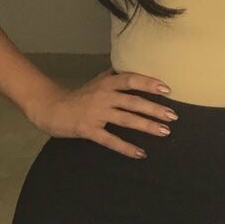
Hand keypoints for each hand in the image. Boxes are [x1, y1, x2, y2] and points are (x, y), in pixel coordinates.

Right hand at [27, 69, 177, 159]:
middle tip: (173, 115)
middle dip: (154, 109)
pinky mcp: (88, 130)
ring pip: (125, 120)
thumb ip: (116, 77)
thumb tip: (136, 70)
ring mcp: (96, 114)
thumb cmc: (79, 95)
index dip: (149, 83)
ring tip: (164, 132)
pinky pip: (110, 140)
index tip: (167, 89)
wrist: (51, 108)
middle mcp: (103, 96)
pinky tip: (141, 153)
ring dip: (146, 126)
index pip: (130, 80)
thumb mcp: (97, 82)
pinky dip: (126, 148)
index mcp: (106, 83)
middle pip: (132, 101)